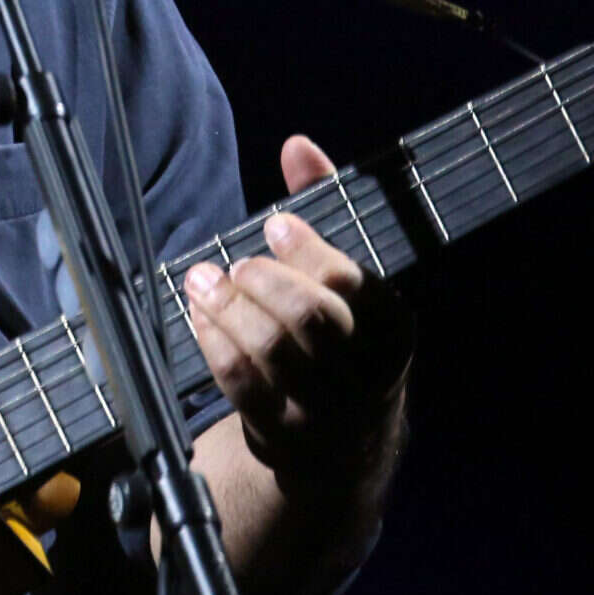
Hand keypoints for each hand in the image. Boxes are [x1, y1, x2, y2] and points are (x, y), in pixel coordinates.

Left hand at [182, 136, 410, 493]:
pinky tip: (199, 319)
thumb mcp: (348, 282)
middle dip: (264, 283)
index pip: (350, 283)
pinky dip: (214, 345)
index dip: (306, 250)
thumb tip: (298, 146)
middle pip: (311, 319)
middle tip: (236, 266)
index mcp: (393, 329)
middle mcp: (368, 375)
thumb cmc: (340, 340)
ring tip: (201, 282)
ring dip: (227, 310)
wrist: (343, 448)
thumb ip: (325, 209)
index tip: (274, 223)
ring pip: (273, 352)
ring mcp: (326, 412)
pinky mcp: (283, 434)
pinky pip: (242, 385)